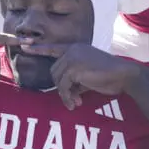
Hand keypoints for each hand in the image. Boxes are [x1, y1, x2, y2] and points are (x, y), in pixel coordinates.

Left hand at [15, 41, 141, 108]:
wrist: (124, 75)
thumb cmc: (109, 76)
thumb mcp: (88, 76)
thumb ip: (75, 78)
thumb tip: (65, 91)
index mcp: (76, 48)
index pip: (53, 48)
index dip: (38, 49)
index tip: (24, 46)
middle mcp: (72, 50)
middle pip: (53, 71)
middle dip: (61, 87)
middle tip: (72, 100)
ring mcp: (72, 57)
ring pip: (56, 79)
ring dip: (65, 94)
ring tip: (75, 102)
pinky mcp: (74, 67)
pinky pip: (62, 85)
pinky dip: (67, 96)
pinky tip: (77, 102)